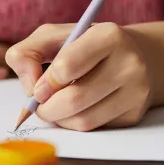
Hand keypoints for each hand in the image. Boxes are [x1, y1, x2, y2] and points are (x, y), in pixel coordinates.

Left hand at [6, 22, 153, 130]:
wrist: (133, 57)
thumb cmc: (83, 47)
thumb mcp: (53, 37)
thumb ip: (27, 53)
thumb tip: (30, 87)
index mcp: (108, 36)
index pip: (67, 66)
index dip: (45, 82)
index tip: (38, 89)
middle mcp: (128, 63)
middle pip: (74, 100)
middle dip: (47, 108)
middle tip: (40, 106)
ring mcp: (136, 91)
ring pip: (84, 120)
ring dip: (60, 120)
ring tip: (56, 108)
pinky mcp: (135, 113)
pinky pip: (95, 129)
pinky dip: (76, 124)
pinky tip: (76, 110)